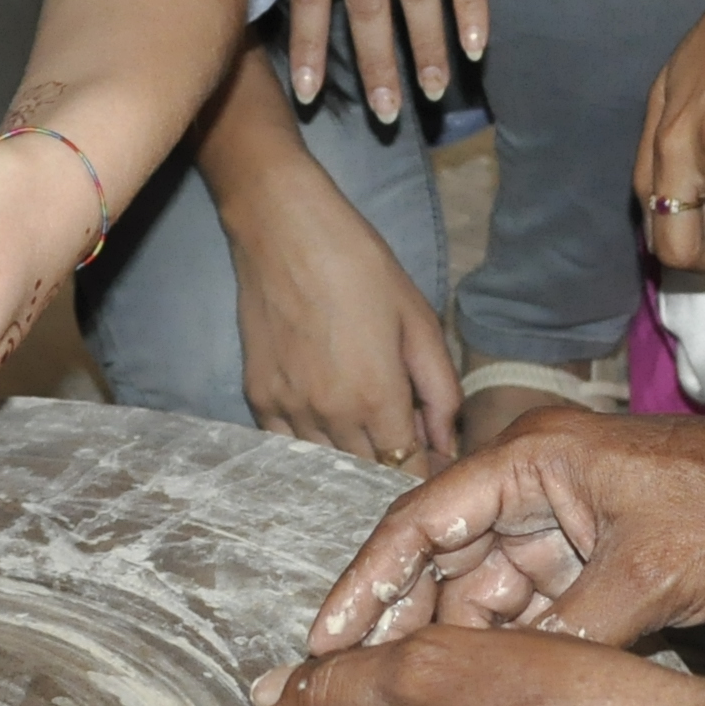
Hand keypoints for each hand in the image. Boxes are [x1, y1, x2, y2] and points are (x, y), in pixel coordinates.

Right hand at [224, 147, 464, 469]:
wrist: (284, 230)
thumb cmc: (360, 266)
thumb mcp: (419, 320)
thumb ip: (440, 390)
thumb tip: (445, 442)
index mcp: (378, 398)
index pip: (408, 469)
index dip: (424, 472)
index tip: (432, 464)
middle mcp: (331, 416)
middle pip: (367, 475)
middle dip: (390, 470)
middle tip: (403, 447)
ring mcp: (289, 410)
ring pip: (326, 467)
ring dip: (350, 463)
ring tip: (365, 438)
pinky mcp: (258, 398)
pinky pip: (288, 448)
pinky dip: (311, 448)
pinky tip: (325, 429)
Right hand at [300, 403, 704, 656]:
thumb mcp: (651, 572)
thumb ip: (573, 629)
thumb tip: (502, 695)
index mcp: (534, 459)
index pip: (421, 519)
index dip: (366, 582)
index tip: (322, 641)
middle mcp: (539, 491)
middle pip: (444, 565)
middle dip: (401, 629)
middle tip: (356, 703)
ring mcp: (570, 532)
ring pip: (487, 600)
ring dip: (456, 653)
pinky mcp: (602, 570)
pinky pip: (535, 619)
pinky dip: (513, 659)